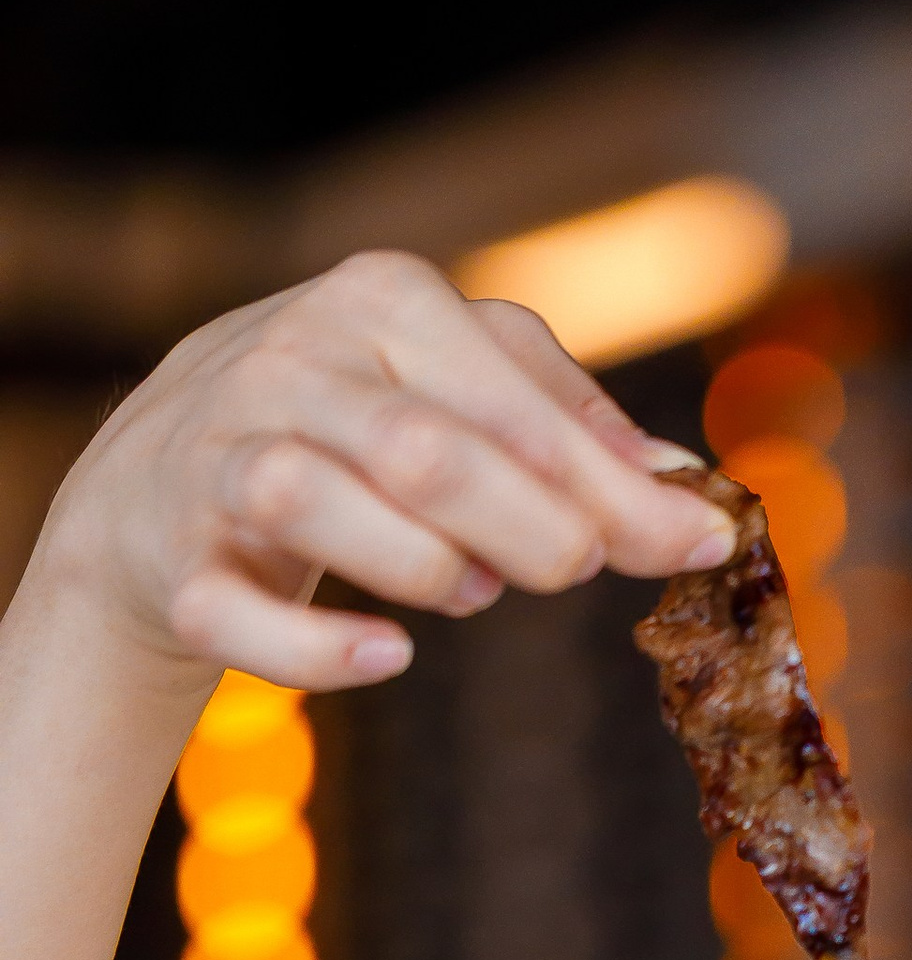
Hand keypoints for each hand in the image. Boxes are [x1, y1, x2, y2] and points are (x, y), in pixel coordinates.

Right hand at [32, 249, 733, 694]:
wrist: (162, 478)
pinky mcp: (172, 558)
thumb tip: (689, 485)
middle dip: (532, 529)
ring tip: (470, 587)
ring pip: (316, 502)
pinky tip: (392, 655)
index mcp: (381, 303)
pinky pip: (235, 609)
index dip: (615, 487)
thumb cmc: (352, 428)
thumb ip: (569, 425)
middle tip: (576, 569)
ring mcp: (218, 456)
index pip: (514, 403)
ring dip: (423, 567)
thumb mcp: (457, 387)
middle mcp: (291, 361)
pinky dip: (318, 649)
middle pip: (425, 451)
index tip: (700, 545)